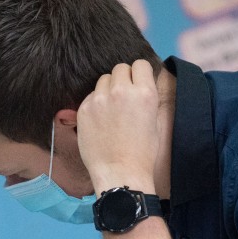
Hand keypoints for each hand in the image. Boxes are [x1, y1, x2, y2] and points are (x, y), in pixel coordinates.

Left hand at [76, 59, 160, 191]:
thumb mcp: (154, 120)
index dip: (139, 74)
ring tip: (112, 109)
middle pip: (120, 68)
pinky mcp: (84, 109)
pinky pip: (91, 96)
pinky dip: (96, 103)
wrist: (120, 174)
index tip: (138, 83)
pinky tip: (101, 121)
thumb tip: (139, 84)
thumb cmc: (142, 153)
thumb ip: (145, 97)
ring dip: (108, 89)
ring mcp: (100, 100)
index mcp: (144, 93)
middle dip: (123, 79)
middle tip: (125, 97)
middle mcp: (121, 91)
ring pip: (103, 79)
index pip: (140, 64)